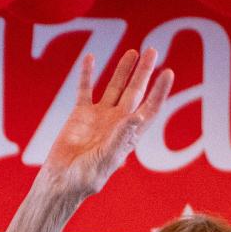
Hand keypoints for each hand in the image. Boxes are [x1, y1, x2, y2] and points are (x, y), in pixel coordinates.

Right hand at [42, 47, 173, 196]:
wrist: (62, 180)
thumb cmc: (86, 178)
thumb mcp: (106, 159)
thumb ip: (120, 137)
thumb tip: (137, 115)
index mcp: (129, 136)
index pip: (149, 109)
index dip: (160, 92)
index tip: (168, 73)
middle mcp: (117, 123)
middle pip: (135, 92)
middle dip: (144, 72)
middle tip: (153, 51)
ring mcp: (100, 117)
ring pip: (114, 87)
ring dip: (122, 70)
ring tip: (133, 51)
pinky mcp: (80, 114)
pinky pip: (85, 90)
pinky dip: (87, 74)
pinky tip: (90, 57)